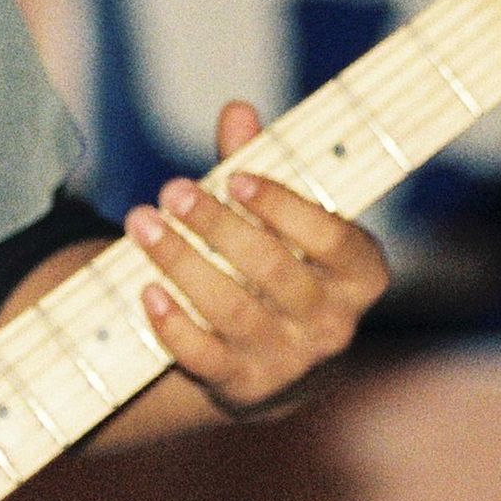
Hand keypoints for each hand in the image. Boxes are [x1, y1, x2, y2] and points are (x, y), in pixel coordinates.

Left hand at [125, 100, 391, 419]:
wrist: (275, 362)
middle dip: (217, 226)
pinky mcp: (245, 387)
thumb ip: (256, 167)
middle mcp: (334, 322)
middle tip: (172, 190)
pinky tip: (146, 290)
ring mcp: (291, 360)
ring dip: (182, 264)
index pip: (332, 237)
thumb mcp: (279, 218)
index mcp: (359, 272)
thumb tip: (237, 113)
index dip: (282, 206)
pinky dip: (173, 325)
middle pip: (274, 270)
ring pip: (234, 310)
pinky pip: (205, 357)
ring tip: (142, 223)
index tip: (233, 176)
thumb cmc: (280, 266)